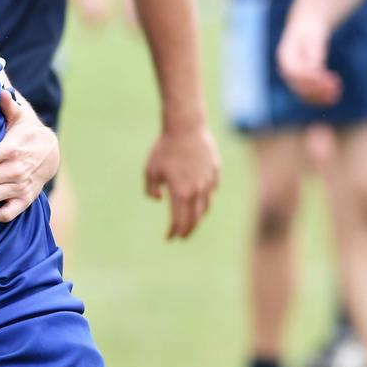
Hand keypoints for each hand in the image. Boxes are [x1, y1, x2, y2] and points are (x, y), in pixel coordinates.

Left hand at [145, 124, 218, 238]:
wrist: (186, 128)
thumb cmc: (165, 149)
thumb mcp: (150, 170)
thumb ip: (151, 189)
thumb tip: (159, 200)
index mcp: (181, 192)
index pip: (179, 221)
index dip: (174, 232)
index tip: (169, 238)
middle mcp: (197, 191)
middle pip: (195, 219)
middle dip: (188, 230)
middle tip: (182, 236)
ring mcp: (209, 182)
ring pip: (206, 207)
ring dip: (198, 217)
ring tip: (191, 221)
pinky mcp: (215, 173)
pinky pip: (211, 191)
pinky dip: (205, 199)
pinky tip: (199, 199)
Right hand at [276, 12, 340, 105]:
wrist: (305, 28)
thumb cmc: (310, 31)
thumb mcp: (313, 38)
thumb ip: (313, 53)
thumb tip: (314, 68)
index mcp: (284, 56)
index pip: (295, 72)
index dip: (312, 79)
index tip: (330, 80)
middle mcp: (284, 69)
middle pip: (298, 84)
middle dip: (317, 89)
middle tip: (336, 89)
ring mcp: (290, 76)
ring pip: (302, 92)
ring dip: (318, 96)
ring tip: (336, 96)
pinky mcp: (298, 80)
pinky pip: (306, 92)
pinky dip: (318, 97)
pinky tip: (332, 97)